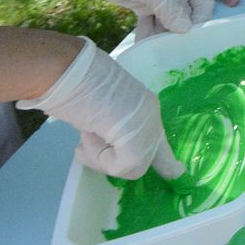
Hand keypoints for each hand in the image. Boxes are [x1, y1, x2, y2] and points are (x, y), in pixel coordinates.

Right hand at [18, 36, 182, 179]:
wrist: (67, 71)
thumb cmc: (72, 87)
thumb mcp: (96, 114)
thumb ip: (109, 131)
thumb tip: (105, 144)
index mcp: (144, 106)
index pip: (160, 140)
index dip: (166, 162)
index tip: (178, 173)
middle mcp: (152, 114)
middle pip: (140, 160)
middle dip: (109, 160)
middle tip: (86, 141)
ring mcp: (147, 124)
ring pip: (130, 167)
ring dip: (100, 157)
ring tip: (87, 130)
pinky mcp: (138, 137)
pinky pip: (120, 166)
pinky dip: (97, 157)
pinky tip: (89, 132)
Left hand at [71, 0, 212, 39]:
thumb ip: (173, 12)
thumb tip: (186, 30)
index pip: (203, 3)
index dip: (200, 19)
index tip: (191, 35)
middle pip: (186, 15)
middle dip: (179, 31)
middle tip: (172, 46)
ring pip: (168, 22)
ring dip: (162, 35)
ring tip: (155, 48)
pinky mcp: (146, 5)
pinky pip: (152, 23)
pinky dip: (148, 33)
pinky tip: (143, 44)